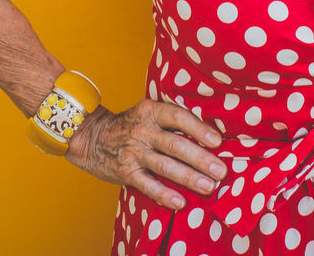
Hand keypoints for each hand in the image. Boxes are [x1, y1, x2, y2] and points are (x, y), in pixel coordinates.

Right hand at [64, 98, 225, 209]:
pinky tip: (180, 202)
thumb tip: (210, 134)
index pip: (178, 117)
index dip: (199, 129)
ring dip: (189, 178)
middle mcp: (143, 130)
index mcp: (151, 111)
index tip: (218, 141)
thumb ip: (172, 119)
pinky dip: (164, 194)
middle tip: (221, 171)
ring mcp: (134, 152)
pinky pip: (148, 185)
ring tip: (208, 186)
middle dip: (201, 159)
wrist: (93, 137)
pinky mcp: (126, 171)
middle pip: (176, 145)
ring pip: (165, 166)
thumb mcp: (148, 112)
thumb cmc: (131, 124)